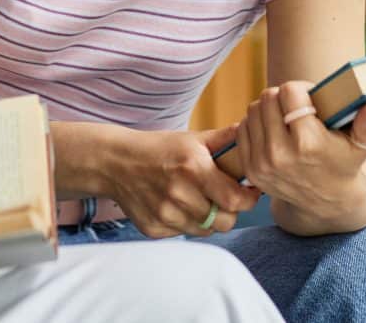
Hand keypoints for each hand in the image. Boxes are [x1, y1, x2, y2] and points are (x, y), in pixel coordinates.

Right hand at [105, 127, 260, 238]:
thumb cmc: (158, 148)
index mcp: (193, 168)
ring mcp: (165, 214)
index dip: (248, 199)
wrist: (115, 162)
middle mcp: (180, 194)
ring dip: (209, 219)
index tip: (250, 192)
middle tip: (225, 198)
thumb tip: (250, 131)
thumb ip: (224, 138)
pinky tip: (178, 205)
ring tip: (199, 199)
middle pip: (225, 222)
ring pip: (206, 230)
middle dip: (231, 212)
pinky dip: (187, 223)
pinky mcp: (154, 228)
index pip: (235, 200)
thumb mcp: (191, 138)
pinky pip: (184, 234)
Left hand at [236, 83, 365, 224]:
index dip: (302, 89)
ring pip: (254, 109)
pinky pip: (242, 128)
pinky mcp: (250, 169)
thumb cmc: (348, 164)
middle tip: (299, 105)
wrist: (329, 204)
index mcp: (309, 144)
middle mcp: (280, 154)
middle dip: (284, 96)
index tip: (312, 97)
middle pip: (268, 97)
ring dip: (269, 108)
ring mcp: (262, 163)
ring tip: (287, 117)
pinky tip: (274, 130)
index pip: (289, 92)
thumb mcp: (364, 144)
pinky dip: (256, 123)